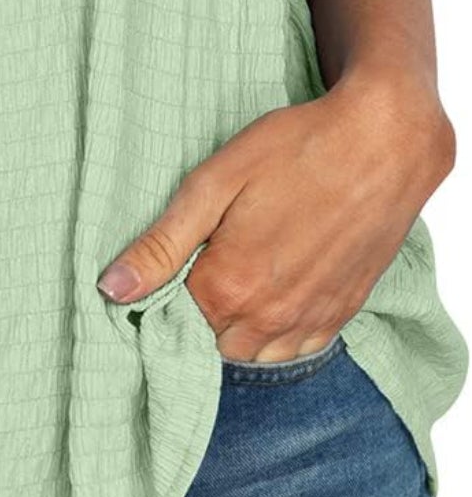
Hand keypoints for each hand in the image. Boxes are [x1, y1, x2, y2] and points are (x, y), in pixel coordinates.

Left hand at [95, 68, 456, 362]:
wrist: (384, 143)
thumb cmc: (296, 149)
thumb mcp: (214, 183)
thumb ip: (161, 244)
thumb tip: (112, 289)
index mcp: (229, 287)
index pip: (172, 320)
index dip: (164, 291)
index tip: (171, 261)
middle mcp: (270, 317)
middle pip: (210, 341)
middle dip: (200, 311)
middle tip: (207, 260)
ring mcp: (310, 320)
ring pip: (253, 353)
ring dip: (239, 325)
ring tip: (242, 271)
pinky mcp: (342, 312)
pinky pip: (297, 347)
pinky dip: (279, 330)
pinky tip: (275, 287)